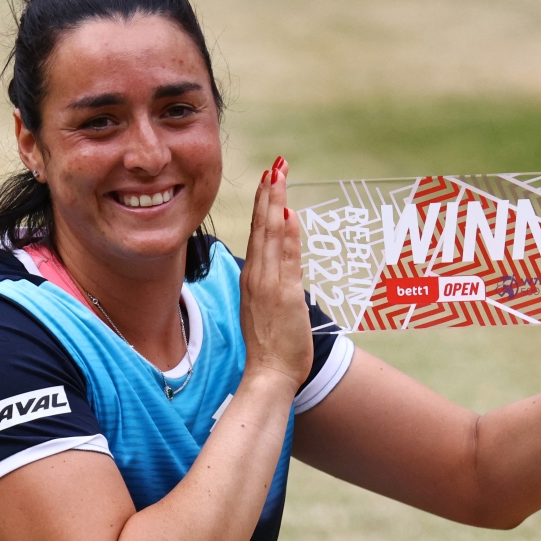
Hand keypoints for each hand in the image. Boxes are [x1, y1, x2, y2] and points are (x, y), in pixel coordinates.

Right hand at [239, 157, 313, 389]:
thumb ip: (275, 282)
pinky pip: (284, 259)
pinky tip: (286, 213)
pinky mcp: (283, 295)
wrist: (268, 374)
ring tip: (278, 176)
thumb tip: (283, 260)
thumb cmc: (271, 345)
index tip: (269, 179)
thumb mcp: (269, 308)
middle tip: (276, 166)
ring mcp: (268, 285)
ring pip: (270, 236)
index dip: (263, 205)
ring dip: (275, 204)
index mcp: (253, 278)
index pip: (258, 233)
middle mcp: (257, 276)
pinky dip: (284, 235)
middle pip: (262, 227)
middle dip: (268, 194)